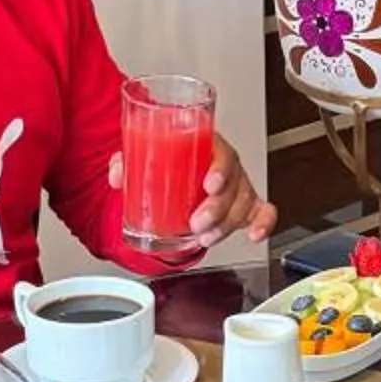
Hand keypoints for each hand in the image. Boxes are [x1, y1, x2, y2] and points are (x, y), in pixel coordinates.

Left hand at [108, 132, 275, 254]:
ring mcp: (236, 185)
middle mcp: (225, 164)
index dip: (220, 170)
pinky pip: (261, 211)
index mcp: (206, 144)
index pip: (222, 153)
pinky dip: (263, 223)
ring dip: (227, 225)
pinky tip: (255, 235)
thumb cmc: (167, 156)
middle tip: (197, 223)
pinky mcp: (242, 202)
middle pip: (233, 184)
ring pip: (243, 204)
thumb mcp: (143, 152)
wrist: (175, 165)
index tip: (209, 185)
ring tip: (205, 236)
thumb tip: (118, 176)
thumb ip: (127, 161)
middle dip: (217, 208)